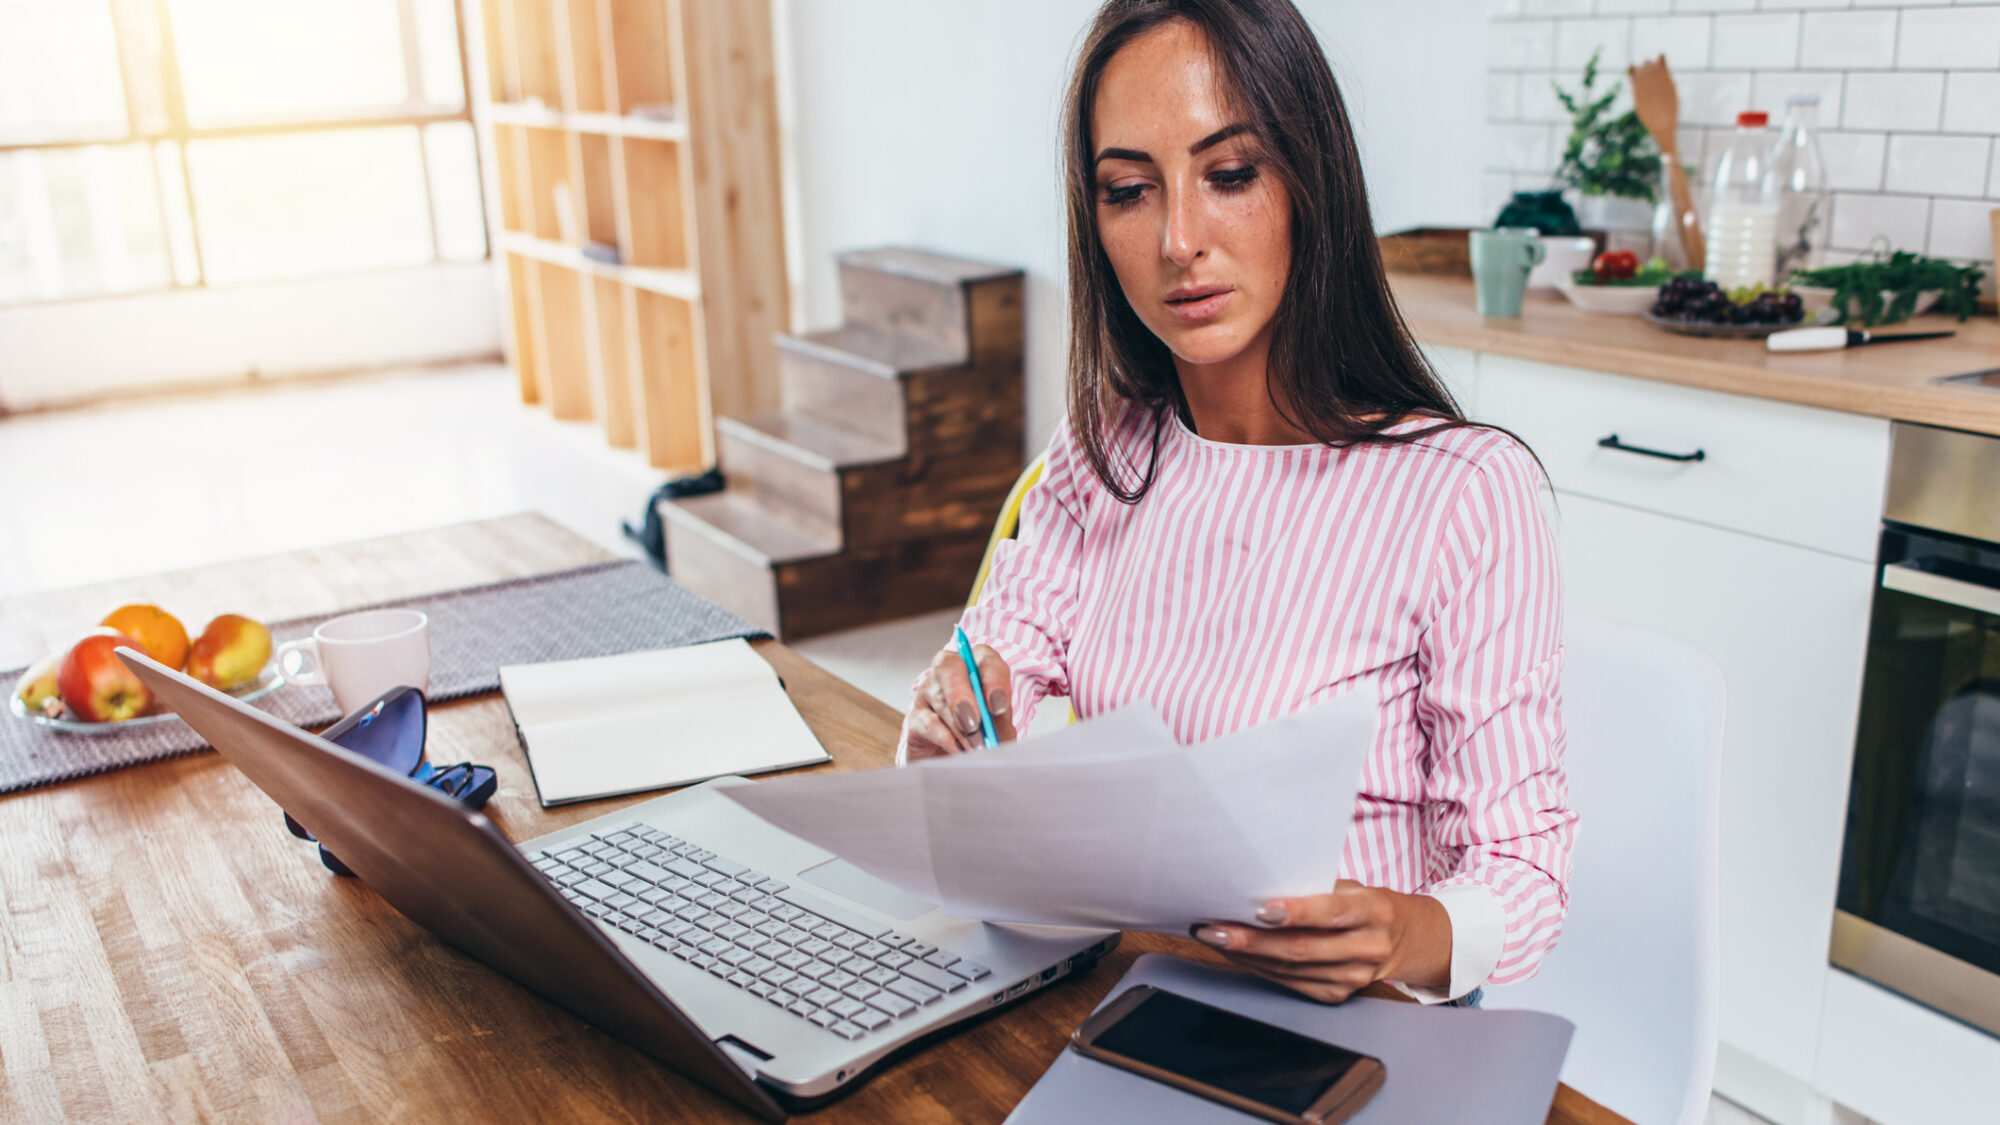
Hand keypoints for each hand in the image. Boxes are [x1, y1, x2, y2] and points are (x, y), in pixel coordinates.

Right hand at [903, 643, 1015, 759]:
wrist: (954, 757)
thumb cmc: (983, 735)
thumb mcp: (998, 728)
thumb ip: (1000, 725)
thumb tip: (998, 730)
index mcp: (977, 666)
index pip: (985, 659)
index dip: (993, 680)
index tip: (999, 707)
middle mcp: (949, 672)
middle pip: (949, 666)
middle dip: (961, 694)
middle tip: (974, 723)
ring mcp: (927, 692)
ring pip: (939, 699)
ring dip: (959, 727)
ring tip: (976, 747)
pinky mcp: (915, 717)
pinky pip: (926, 723)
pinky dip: (945, 738)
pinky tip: (958, 750)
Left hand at [1189, 880, 1451, 1003]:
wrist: (1402, 939)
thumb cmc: (1364, 902)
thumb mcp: (1352, 886)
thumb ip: (1314, 888)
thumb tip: (1255, 885)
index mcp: (1374, 911)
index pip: (1333, 912)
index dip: (1297, 912)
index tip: (1260, 908)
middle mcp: (1368, 948)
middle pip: (1302, 948)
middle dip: (1251, 940)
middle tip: (1212, 927)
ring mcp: (1354, 978)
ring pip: (1290, 970)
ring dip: (1245, 955)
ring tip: (1212, 937)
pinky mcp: (1337, 995)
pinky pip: (1289, 982)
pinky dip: (1257, 967)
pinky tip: (1235, 953)